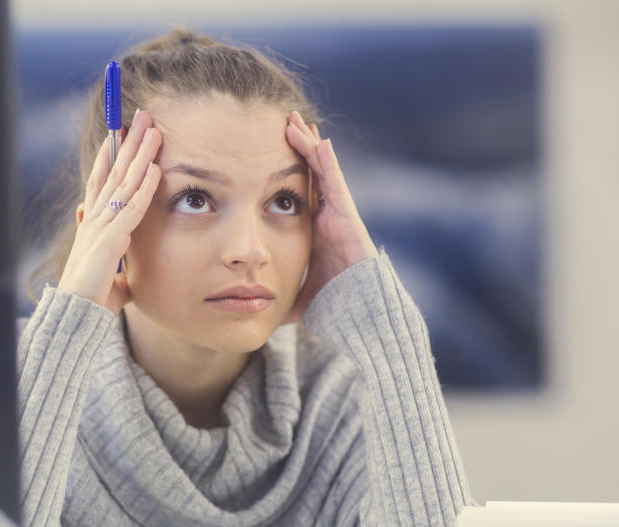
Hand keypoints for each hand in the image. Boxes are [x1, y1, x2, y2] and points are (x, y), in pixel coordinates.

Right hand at [57, 110, 161, 314]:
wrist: (76, 316)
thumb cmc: (92, 298)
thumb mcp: (111, 278)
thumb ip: (119, 271)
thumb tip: (125, 276)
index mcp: (93, 222)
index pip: (103, 179)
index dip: (113, 153)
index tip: (122, 130)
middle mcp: (95, 218)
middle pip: (114, 171)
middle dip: (128, 141)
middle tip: (142, 116)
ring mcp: (100, 226)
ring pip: (124, 182)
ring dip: (140, 154)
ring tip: (154, 130)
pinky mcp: (110, 241)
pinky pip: (132, 209)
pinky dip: (143, 187)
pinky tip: (154, 168)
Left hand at [283, 111, 377, 323]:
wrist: (361, 314)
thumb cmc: (335, 305)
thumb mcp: (298, 291)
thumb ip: (282, 290)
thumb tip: (256, 302)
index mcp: (317, 230)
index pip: (300, 190)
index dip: (288, 168)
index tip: (270, 149)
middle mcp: (329, 217)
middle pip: (312, 173)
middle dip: (299, 147)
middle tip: (283, 121)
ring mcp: (340, 215)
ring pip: (323, 172)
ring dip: (309, 145)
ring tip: (295, 121)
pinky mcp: (348, 219)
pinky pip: (336, 185)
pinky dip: (328, 163)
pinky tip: (320, 141)